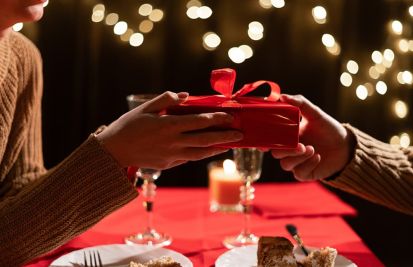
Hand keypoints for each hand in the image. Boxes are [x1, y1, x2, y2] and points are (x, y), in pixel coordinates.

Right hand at [97, 91, 242, 168]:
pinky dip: (201, 154)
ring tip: (229, 146)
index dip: (216, 119)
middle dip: (224, 137)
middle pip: (205, 139)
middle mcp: (173, 142)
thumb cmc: (127, 126)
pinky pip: (188, 158)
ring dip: (216, 149)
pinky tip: (208, 151)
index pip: (199, 121)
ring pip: (200, 153)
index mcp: (168, 125)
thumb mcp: (144, 108)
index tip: (229, 116)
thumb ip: (166, 100)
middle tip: (240, 135)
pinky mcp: (168, 164)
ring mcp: (172, 155)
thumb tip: (185, 95)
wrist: (114, 152)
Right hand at [271, 94, 353, 180]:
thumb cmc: (328, 129)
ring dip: (297, 157)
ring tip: (312, 149)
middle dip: (286, 149)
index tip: (265, 141)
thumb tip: (282, 96)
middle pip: (275, 153)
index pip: (269, 141)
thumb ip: (299, 103)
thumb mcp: (314, 113)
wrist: (345, 146)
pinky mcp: (304, 174)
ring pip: (285, 164)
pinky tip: (318, 157)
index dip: (263, 142)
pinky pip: (298, 173)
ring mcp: (295, 163)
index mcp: (287, 136)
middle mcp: (289, 150)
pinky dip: (307, 164)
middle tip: (300, 145)